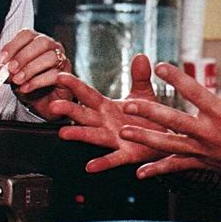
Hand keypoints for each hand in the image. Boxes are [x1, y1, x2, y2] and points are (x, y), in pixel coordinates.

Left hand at [0, 29, 72, 119]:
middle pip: (41, 42)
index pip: (27, 34)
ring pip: (50, 57)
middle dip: (23, 56)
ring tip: (18, 80)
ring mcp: (62, 59)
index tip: (2, 60)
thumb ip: (7, 71)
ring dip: (31, 68)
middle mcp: (52, 47)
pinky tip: (26, 87)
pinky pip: (55, 74)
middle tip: (11, 69)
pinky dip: (38, 81)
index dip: (13, 45)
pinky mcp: (67, 75)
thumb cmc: (29, 83)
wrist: (43, 102)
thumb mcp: (13, 75)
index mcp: (36, 41)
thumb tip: (1, 70)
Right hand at [52, 54, 199, 172]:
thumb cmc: (148, 117)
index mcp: (108, 107)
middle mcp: (106, 123)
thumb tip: (140, 56)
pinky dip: (103, 162)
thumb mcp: (144, 94)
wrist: (165, 140)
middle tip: (55, 105)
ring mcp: (114, 139)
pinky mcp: (127, 154)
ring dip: (79, 134)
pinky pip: (113, 158)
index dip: (75, 85)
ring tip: (64, 132)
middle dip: (70, 110)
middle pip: (85, 114)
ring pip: (94, 135)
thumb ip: (140, 77)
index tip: (60, 76)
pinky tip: (91, 166)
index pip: (88, 94)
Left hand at [120, 41, 220, 185]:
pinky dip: (158, 170)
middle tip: (129, 106)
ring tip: (124, 132)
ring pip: (169, 145)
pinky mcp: (202, 164)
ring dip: (145, 139)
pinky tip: (140, 172)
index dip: (177, 78)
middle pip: (175, 122)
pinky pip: (177, 167)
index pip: (195, 93)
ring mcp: (203, 151)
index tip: (160, 66)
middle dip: (150, 114)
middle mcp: (209, 133)